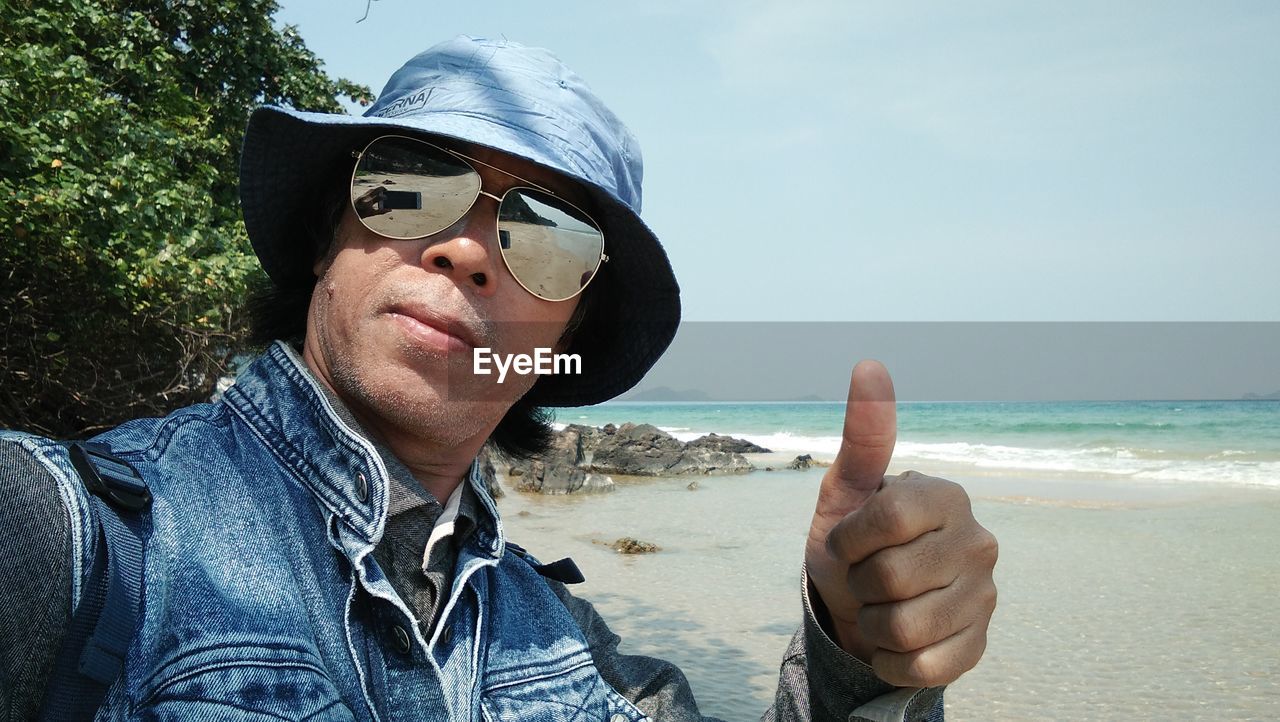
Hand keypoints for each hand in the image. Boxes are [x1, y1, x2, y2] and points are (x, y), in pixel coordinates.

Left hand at [352, 186, 388, 216]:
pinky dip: (372, 191)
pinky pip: (368, 192)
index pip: (378, 196)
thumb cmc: (361, 214)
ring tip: (381, 191)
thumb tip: (389, 210)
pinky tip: (374, 193)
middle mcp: (365, 197)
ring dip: (376, 190)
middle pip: (374, 190)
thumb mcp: (372, 213)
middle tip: (386, 190)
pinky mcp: (360, 196)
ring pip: (371, 190)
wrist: (351, 213)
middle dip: (381, 189)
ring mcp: (362, 196)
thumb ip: (381, 211)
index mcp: (368, 201)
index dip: (384, 196)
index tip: (387, 197)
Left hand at [804, 360, 997, 686]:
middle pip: (892, 577)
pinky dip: (890, 660)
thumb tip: (869, 365)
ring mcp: (984, 596)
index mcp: (945, 496)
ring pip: (906, 627)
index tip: (846, 541)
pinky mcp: (978, 645)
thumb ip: (863, 437)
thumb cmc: (851, 541)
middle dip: (859, 583)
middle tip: (866, 576)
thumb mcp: (845, 492)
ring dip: (872, 624)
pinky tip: (893, 643)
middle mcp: (978, 541)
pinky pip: (922, 666)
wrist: (857, 607)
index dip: (850, 538)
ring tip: (879, 606)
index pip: (887, 518)